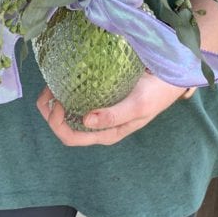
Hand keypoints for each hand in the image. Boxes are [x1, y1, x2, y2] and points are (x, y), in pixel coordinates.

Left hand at [36, 72, 191, 145]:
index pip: (71, 137)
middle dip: (48, 111)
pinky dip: (64, 91)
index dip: (57, 122)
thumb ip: (114, 115)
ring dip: (53, 100)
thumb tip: (86, 121)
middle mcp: (98, 126)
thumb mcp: (137, 105)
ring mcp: (97, 113)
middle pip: (63, 127)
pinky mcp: (99, 98)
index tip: (58, 100)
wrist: (169, 80)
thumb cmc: (155, 95)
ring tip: (52, 83)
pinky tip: (64, 79)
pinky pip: (75, 99)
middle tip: (50, 88)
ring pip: (65, 113)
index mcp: (106, 133)